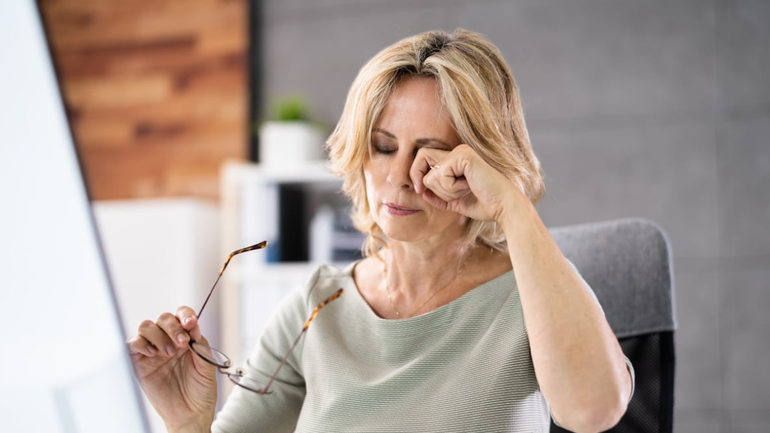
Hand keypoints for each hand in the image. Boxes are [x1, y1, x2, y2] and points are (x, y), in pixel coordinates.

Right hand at [127, 307, 216, 432]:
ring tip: (169, 353)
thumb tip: (193, 326)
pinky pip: (132, 343)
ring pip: (147, 326)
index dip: (185, 315)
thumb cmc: (201, 389)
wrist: (190, 413)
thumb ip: (200, 344)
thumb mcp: (207, 364)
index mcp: (187, 337)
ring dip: (158, 335)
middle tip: (182, 342)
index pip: (182, 315)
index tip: (191, 323)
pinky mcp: (139, 362)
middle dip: (173, 327)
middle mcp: (168, 340)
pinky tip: (153, 354)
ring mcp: (153, 350)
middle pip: (164, 318)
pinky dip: (141, 343)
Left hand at [410, 144, 526, 222]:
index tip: (421, 192)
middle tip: (447, 195)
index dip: (417, 176)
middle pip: (420, 158)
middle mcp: (457, 151)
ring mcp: (461, 151)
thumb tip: (421, 191)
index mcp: (456, 159)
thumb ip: (439, 197)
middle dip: (427, 183)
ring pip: (430, 174)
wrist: (503, 207)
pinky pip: (440, 175)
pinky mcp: (463, 156)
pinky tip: (468, 187)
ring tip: (465, 191)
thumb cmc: (485, 205)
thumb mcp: (455, 202)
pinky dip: (451, 189)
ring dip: (444, 191)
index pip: (423, 159)